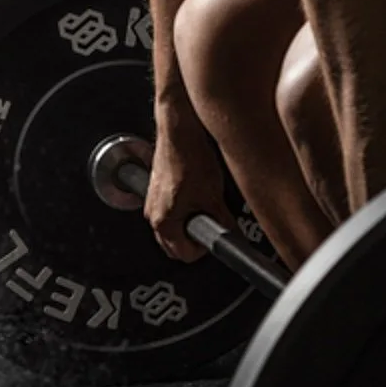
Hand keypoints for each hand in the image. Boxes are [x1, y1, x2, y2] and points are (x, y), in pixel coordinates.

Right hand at [124, 129, 234, 265]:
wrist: (180, 132)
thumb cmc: (189, 158)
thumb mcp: (213, 197)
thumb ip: (223, 223)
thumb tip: (233, 235)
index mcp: (164, 222)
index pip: (185, 255)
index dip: (205, 248)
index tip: (215, 236)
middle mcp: (153, 214)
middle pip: (174, 245)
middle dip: (194, 239)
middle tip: (212, 225)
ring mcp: (153, 202)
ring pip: (171, 228)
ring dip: (188, 224)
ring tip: (205, 206)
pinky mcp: (156, 190)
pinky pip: (169, 211)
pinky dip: (183, 210)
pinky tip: (196, 194)